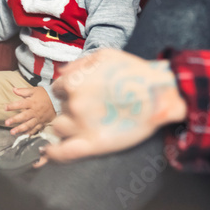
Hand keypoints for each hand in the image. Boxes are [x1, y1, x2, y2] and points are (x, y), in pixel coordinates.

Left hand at [5, 86, 55, 135]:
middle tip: (7, 123)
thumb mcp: (34, 90)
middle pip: (24, 116)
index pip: (20, 104)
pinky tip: (23, 136)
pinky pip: (36, 129)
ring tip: (12, 132)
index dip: (12, 106)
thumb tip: (13, 89)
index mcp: (32, 102)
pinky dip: (30, 133)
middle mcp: (34, 111)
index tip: (5, 108)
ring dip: (20, 129)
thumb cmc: (44, 95)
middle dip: (15, 120)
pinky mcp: (42, 123)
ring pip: (29, 124)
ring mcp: (38, 118)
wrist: (57, 101)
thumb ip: (23, 91)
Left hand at [43, 49, 187, 163]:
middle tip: (90, 108)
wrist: (159, 95)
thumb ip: (78, 63)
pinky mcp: (93, 144)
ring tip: (82, 125)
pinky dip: (55, 154)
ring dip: (66, 126)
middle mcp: (74, 103)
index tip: (80, 95)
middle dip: (70, 108)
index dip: (68, 92)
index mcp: (74, 82)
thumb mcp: (104, 55)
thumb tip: (61, 73)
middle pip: (60, 108)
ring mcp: (82, 125)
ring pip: (59, 128)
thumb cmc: (134, 73)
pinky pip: (64, 152)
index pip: (58, 89)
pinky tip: (50, 152)